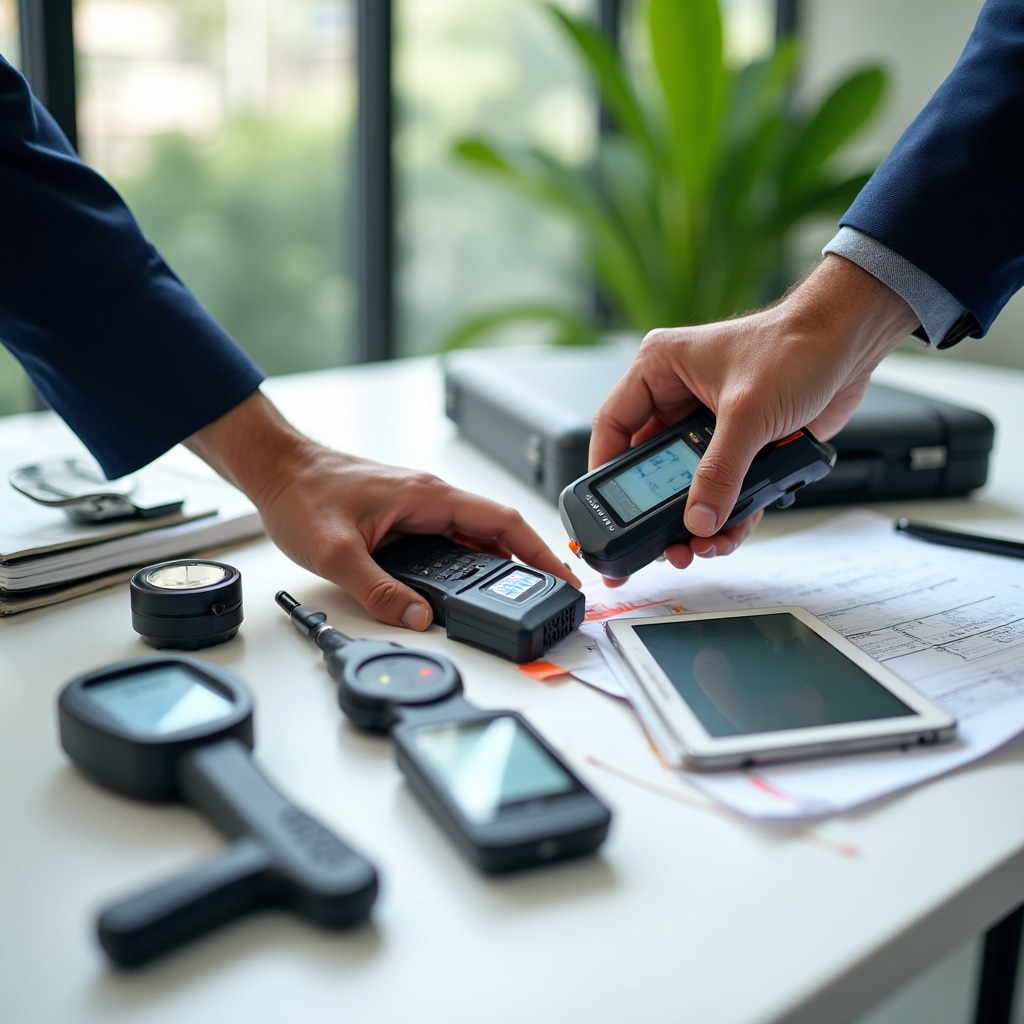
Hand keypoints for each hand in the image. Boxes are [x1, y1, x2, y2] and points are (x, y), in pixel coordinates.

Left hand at [187, 392, 578, 629]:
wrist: (276, 468)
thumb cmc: (302, 493)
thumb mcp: (337, 554)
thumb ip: (380, 592)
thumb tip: (418, 618)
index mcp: (427, 497)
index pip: (502, 522)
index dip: (539, 551)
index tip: (563, 576)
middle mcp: (429, 498)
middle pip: (494, 532)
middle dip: (525, 564)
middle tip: (546, 597)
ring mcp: (418, 507)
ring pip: (471, 538)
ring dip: (495, 566)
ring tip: (515, 598)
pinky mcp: (403, 517)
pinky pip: (448, 541)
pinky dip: (466, 564)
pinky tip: (466, 586)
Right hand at [589, 255, 918, 572]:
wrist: (852, 341)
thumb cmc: (797, 344)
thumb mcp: (747, 412)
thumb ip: (720, 471)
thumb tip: (697, 518)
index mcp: (660, 370)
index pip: (614, 426)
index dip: (606, 471)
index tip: (608, 511)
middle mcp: (677, 397)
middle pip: (650, 466)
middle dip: (659, 510)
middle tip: (661, 543)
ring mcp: (708, 423)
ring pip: (687, 484)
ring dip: (694, 519)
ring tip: (699, 547)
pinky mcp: (739, 443)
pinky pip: (721, 488)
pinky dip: (725, 513)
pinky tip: (729, 532)